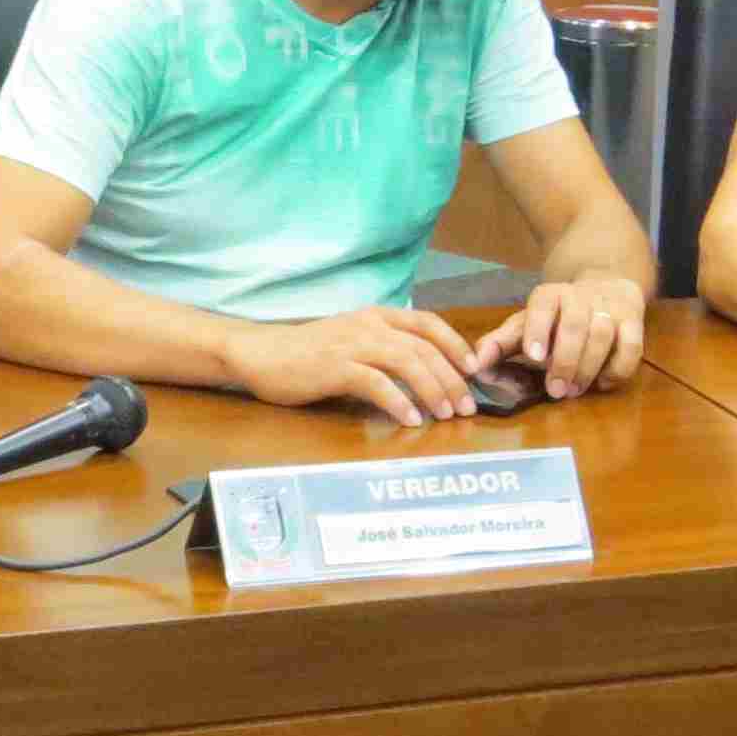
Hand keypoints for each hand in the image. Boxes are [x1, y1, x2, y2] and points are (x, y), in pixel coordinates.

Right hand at [229, 306, 482, 430]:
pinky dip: (398, 401)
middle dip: (451, 378)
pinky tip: (410, 419)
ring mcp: (352, 344)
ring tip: (445, 415)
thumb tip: (427, 374)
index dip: (456, 345)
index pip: (429, 323)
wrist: (262, 353)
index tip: (474, 371)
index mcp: (377, 316)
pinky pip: (375, 383)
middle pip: (424, 348)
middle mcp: (369, 325)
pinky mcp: (335, 367)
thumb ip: (386, 349)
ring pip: (407, 362)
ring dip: (432, 390)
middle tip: (465, 407)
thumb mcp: (354, 341)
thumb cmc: (309, 353)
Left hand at [470, 275, 648, 398]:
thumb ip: (501, 343)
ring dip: (589, 367)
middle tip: (556, 390)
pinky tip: (602, 383)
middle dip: (566, 360)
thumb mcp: (526, 324)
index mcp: (550, 295)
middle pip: (576, 324)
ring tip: (575, 390)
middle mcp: (581, 297)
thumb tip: (475, 365)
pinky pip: (632, 346)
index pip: (544, 305)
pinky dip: (618, 369)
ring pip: (604, 334)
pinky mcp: (634, 321)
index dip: (538, 329)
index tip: (534, 356)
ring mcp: (610, 308)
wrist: (605, 286)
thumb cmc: (557, 316)